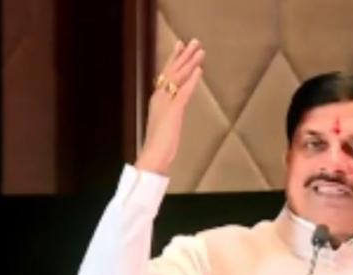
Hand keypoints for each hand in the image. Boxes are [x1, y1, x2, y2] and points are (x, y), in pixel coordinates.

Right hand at [135, 39, 204, 174]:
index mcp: (157, 101)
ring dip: (190, 62)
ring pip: (178, 78)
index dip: (174, 60)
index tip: (180, 46)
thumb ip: (169, 116)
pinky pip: (184, 92)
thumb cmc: (158, 146)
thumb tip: (174, 114)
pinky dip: (192, 80)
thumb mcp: (165, 126)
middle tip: (193, 41)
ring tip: (199, 49)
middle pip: (172, 71)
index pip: (166, 75)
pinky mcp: (174, 111)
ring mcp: (166, 103)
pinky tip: (199, 70)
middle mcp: (160, 98)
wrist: (153, 156)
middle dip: (183, 55)